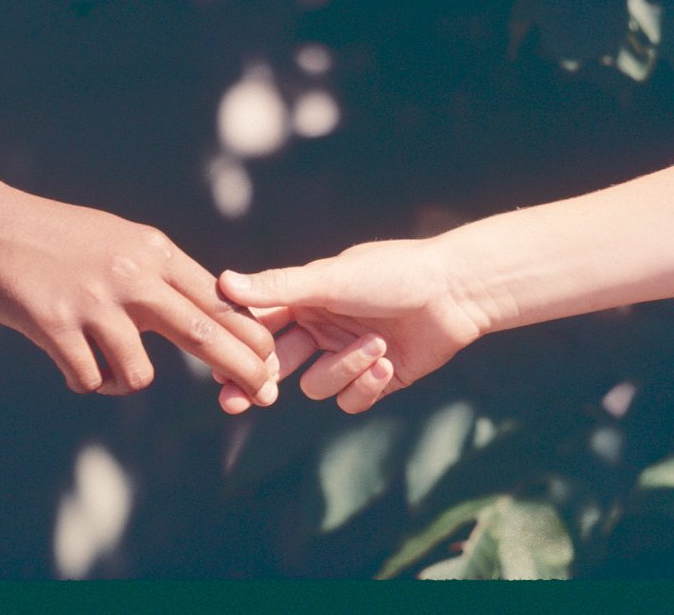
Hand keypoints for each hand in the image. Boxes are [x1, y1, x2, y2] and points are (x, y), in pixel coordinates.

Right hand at [0, 187, 278, 399]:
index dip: (248, 333)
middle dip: (243, 369)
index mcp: (153, 252)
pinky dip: (87, 381)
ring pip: (140, 374)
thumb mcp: (121, 240)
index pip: (218, 298)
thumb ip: (161, 273)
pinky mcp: (56, 327)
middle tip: (266, 396)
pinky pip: (91, 380)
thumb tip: (206, 308)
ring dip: (127, 381)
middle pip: (204, 332)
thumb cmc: (58, 237)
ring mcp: (95, 302)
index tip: (269, 360)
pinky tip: (73, 363)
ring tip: (106, 367)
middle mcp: (132, 276)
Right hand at [215, 239, 483, 412]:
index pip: (257, 328)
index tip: (217, 369)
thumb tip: (223, 281)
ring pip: (317, 385)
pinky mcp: (376, 380)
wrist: (456, 291)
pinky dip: (367, 385)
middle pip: (275, 366)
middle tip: (241, 400)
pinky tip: (388, 363)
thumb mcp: (330, 279)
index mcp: (304, 301)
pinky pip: (351, 400)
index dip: (238, 349)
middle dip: (260, 382)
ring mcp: (346, 356)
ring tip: (376, 347)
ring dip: (344, 370)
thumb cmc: (392, 274)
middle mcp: (320, 329)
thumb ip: (277, 287)